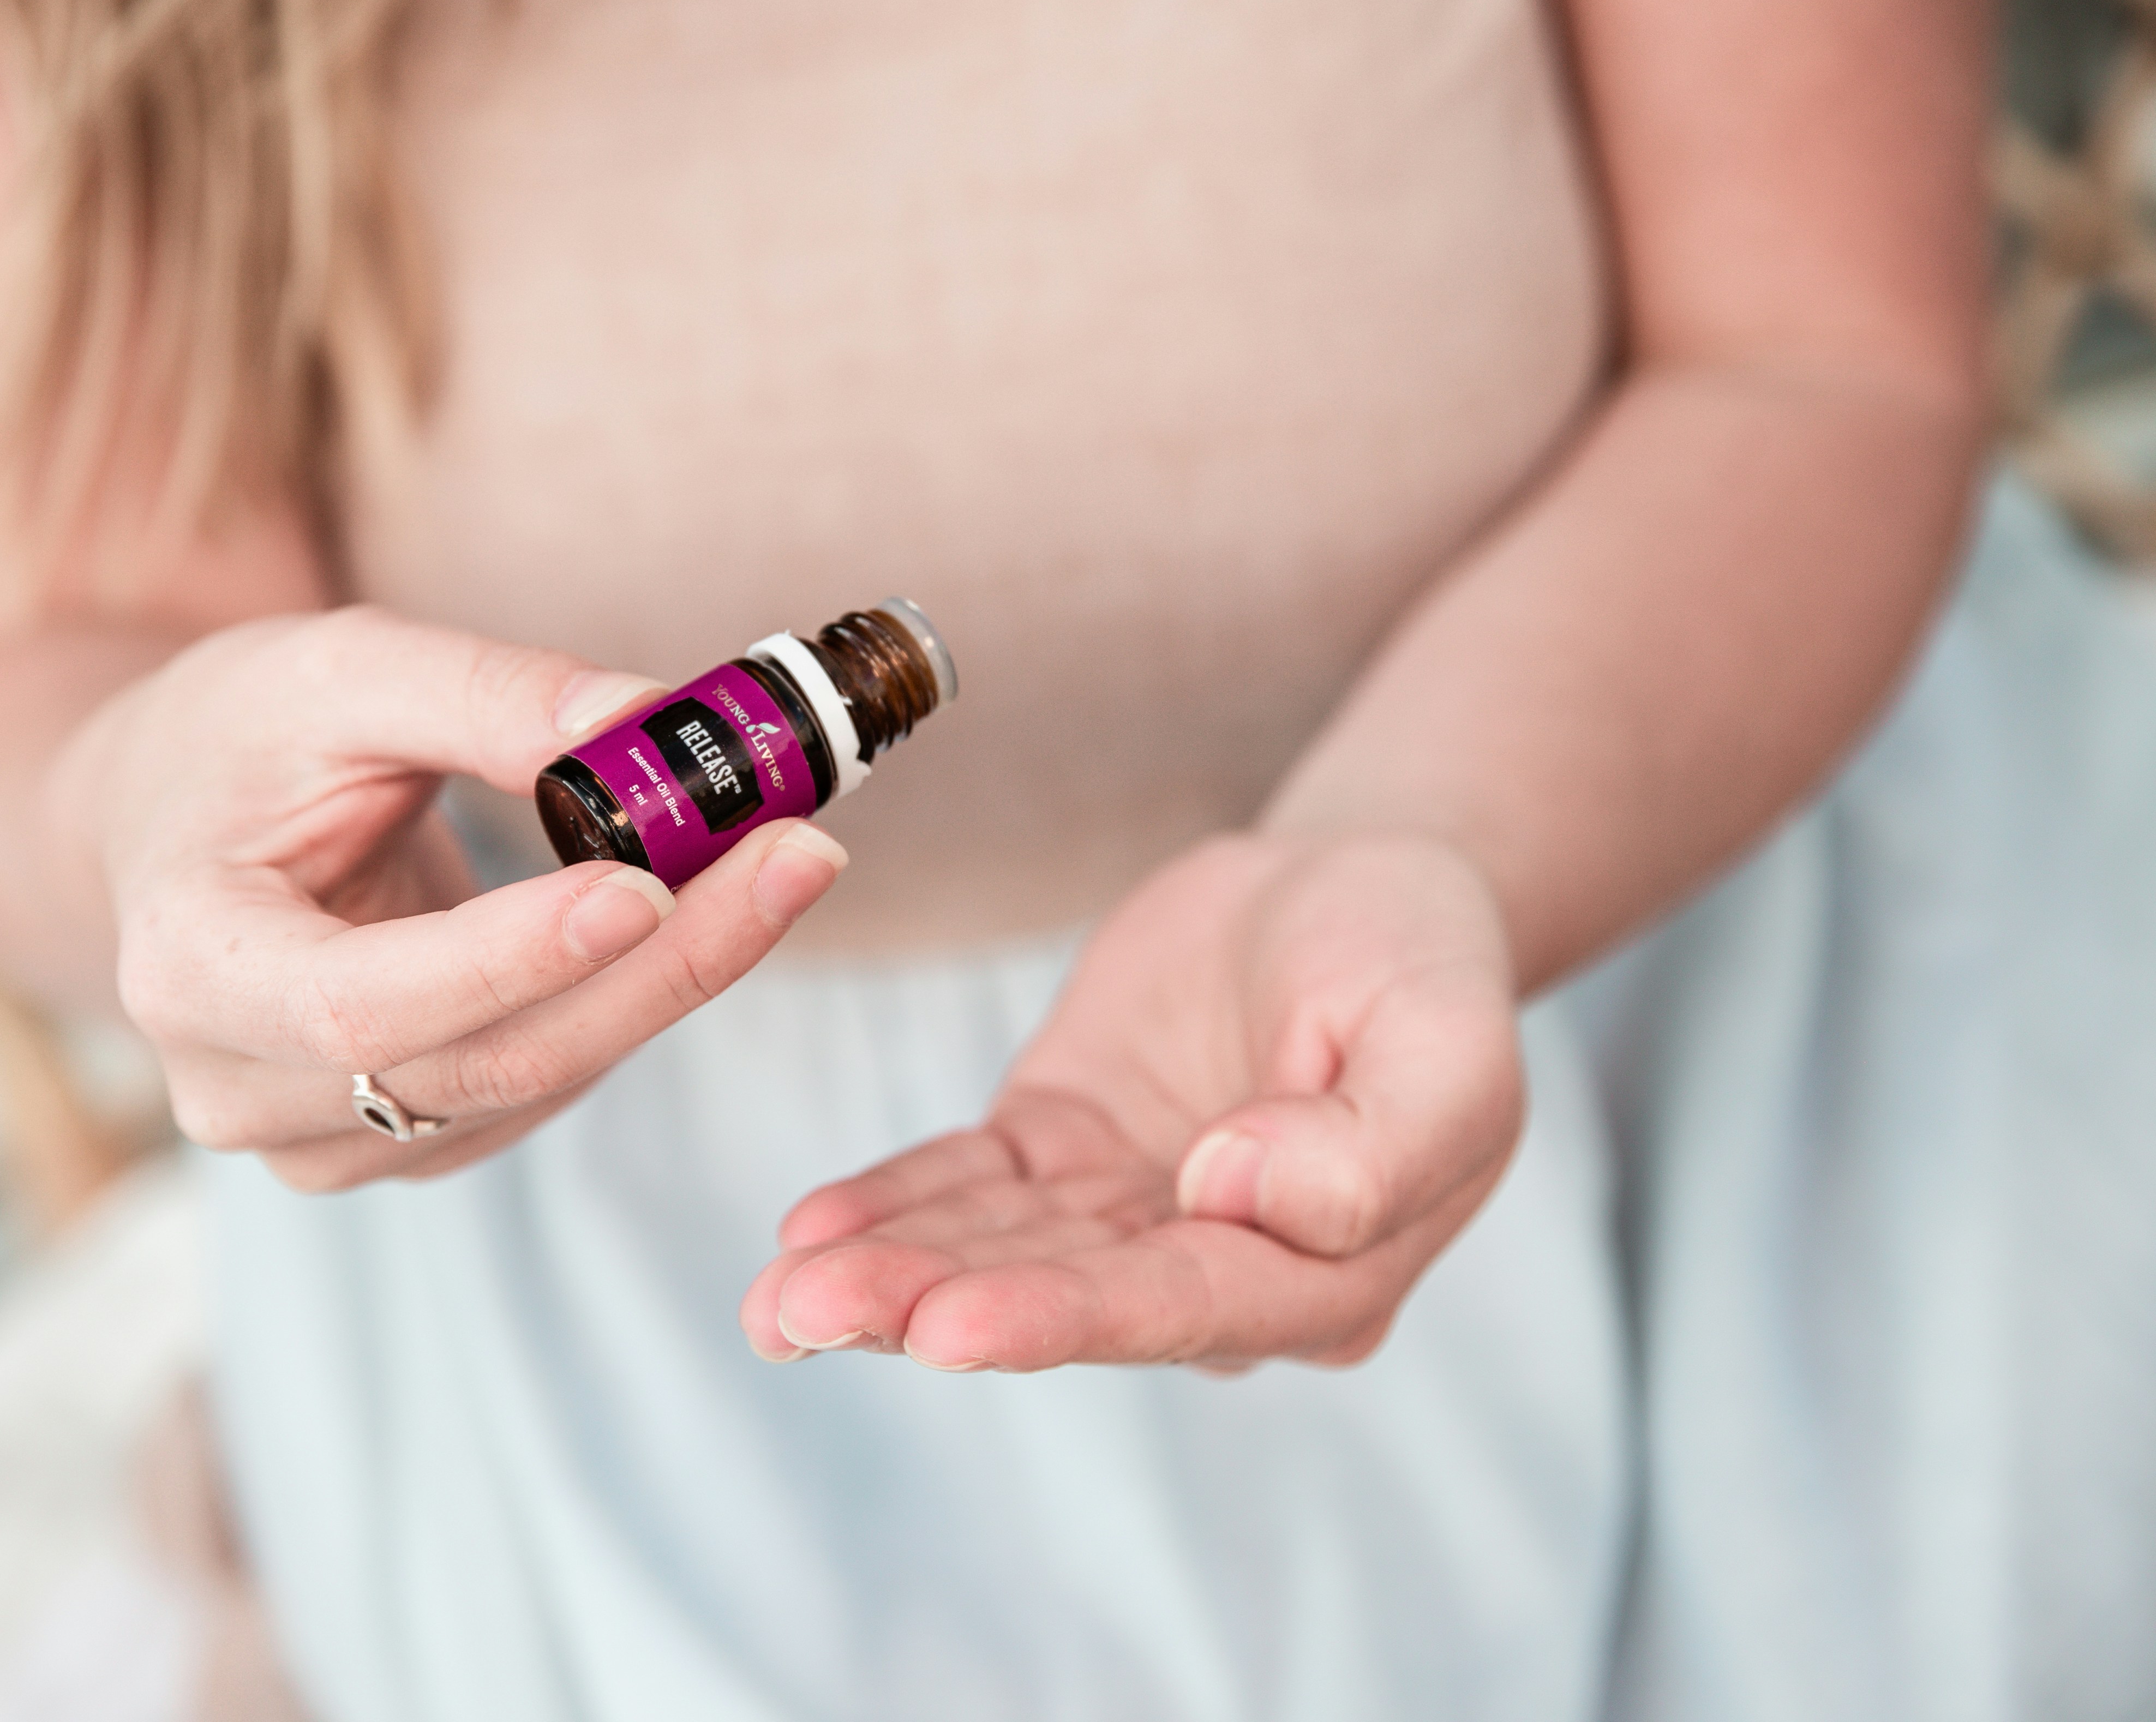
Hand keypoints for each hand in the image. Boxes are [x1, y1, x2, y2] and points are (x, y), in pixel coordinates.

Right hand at [60, 605, 847, 1189]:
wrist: (166, 823)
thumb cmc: (235, 734)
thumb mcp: (336, 671)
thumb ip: (484, 693)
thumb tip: (648, 720)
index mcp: (188, 966)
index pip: (358, 1001)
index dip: (509, 958)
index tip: (645, 886)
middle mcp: (240, 1088)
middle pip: (484, 1058)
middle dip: (663, 962)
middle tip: (800, 854)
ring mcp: (320, 1139)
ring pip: (534, 1082)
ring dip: (675, 979)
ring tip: (781, 858)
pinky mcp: (398, 1143)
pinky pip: (543, 1087)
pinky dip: (633, 1000)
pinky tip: (698, 917)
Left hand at [740, 834, 1520, 1371]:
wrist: (1360, 888)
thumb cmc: (1420, 962)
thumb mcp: (1444, 1038)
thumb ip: (1372, 1143)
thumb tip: (1238, 1192)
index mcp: (1325, 1273)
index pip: (1179, 1306)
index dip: (1058, 1319)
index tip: (946, 1329)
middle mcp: (1215, 1269)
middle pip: (1060, 1297)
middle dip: (928, 1308)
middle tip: (804, 1312)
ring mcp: (1128, 1215)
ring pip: (993, 1253)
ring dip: (883, 1273)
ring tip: (773, 1296)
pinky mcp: (1061, 1151)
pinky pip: (964, 1187)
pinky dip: (886, 1205)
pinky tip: (807, 1229)